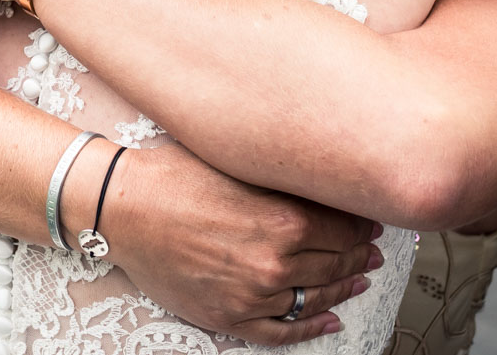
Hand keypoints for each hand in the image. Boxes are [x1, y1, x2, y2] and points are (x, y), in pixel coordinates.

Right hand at [107, 143, 380, 344]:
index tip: (369, 221)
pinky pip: (283, 330)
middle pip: (337, 262)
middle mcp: (275, 261)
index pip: (344, 228)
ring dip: (343, 288)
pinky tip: (328, 320)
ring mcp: (253, 294)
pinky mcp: (230, 316)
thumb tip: (320, 184)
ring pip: (316, 296)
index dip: (362, 224)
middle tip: (372, 249)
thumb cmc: (173, 177)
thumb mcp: (239, 165)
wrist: (123, 207)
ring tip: (359, 278)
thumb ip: (284, 181)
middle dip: (359, 254)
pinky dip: (310, 327)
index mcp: (283, 220)